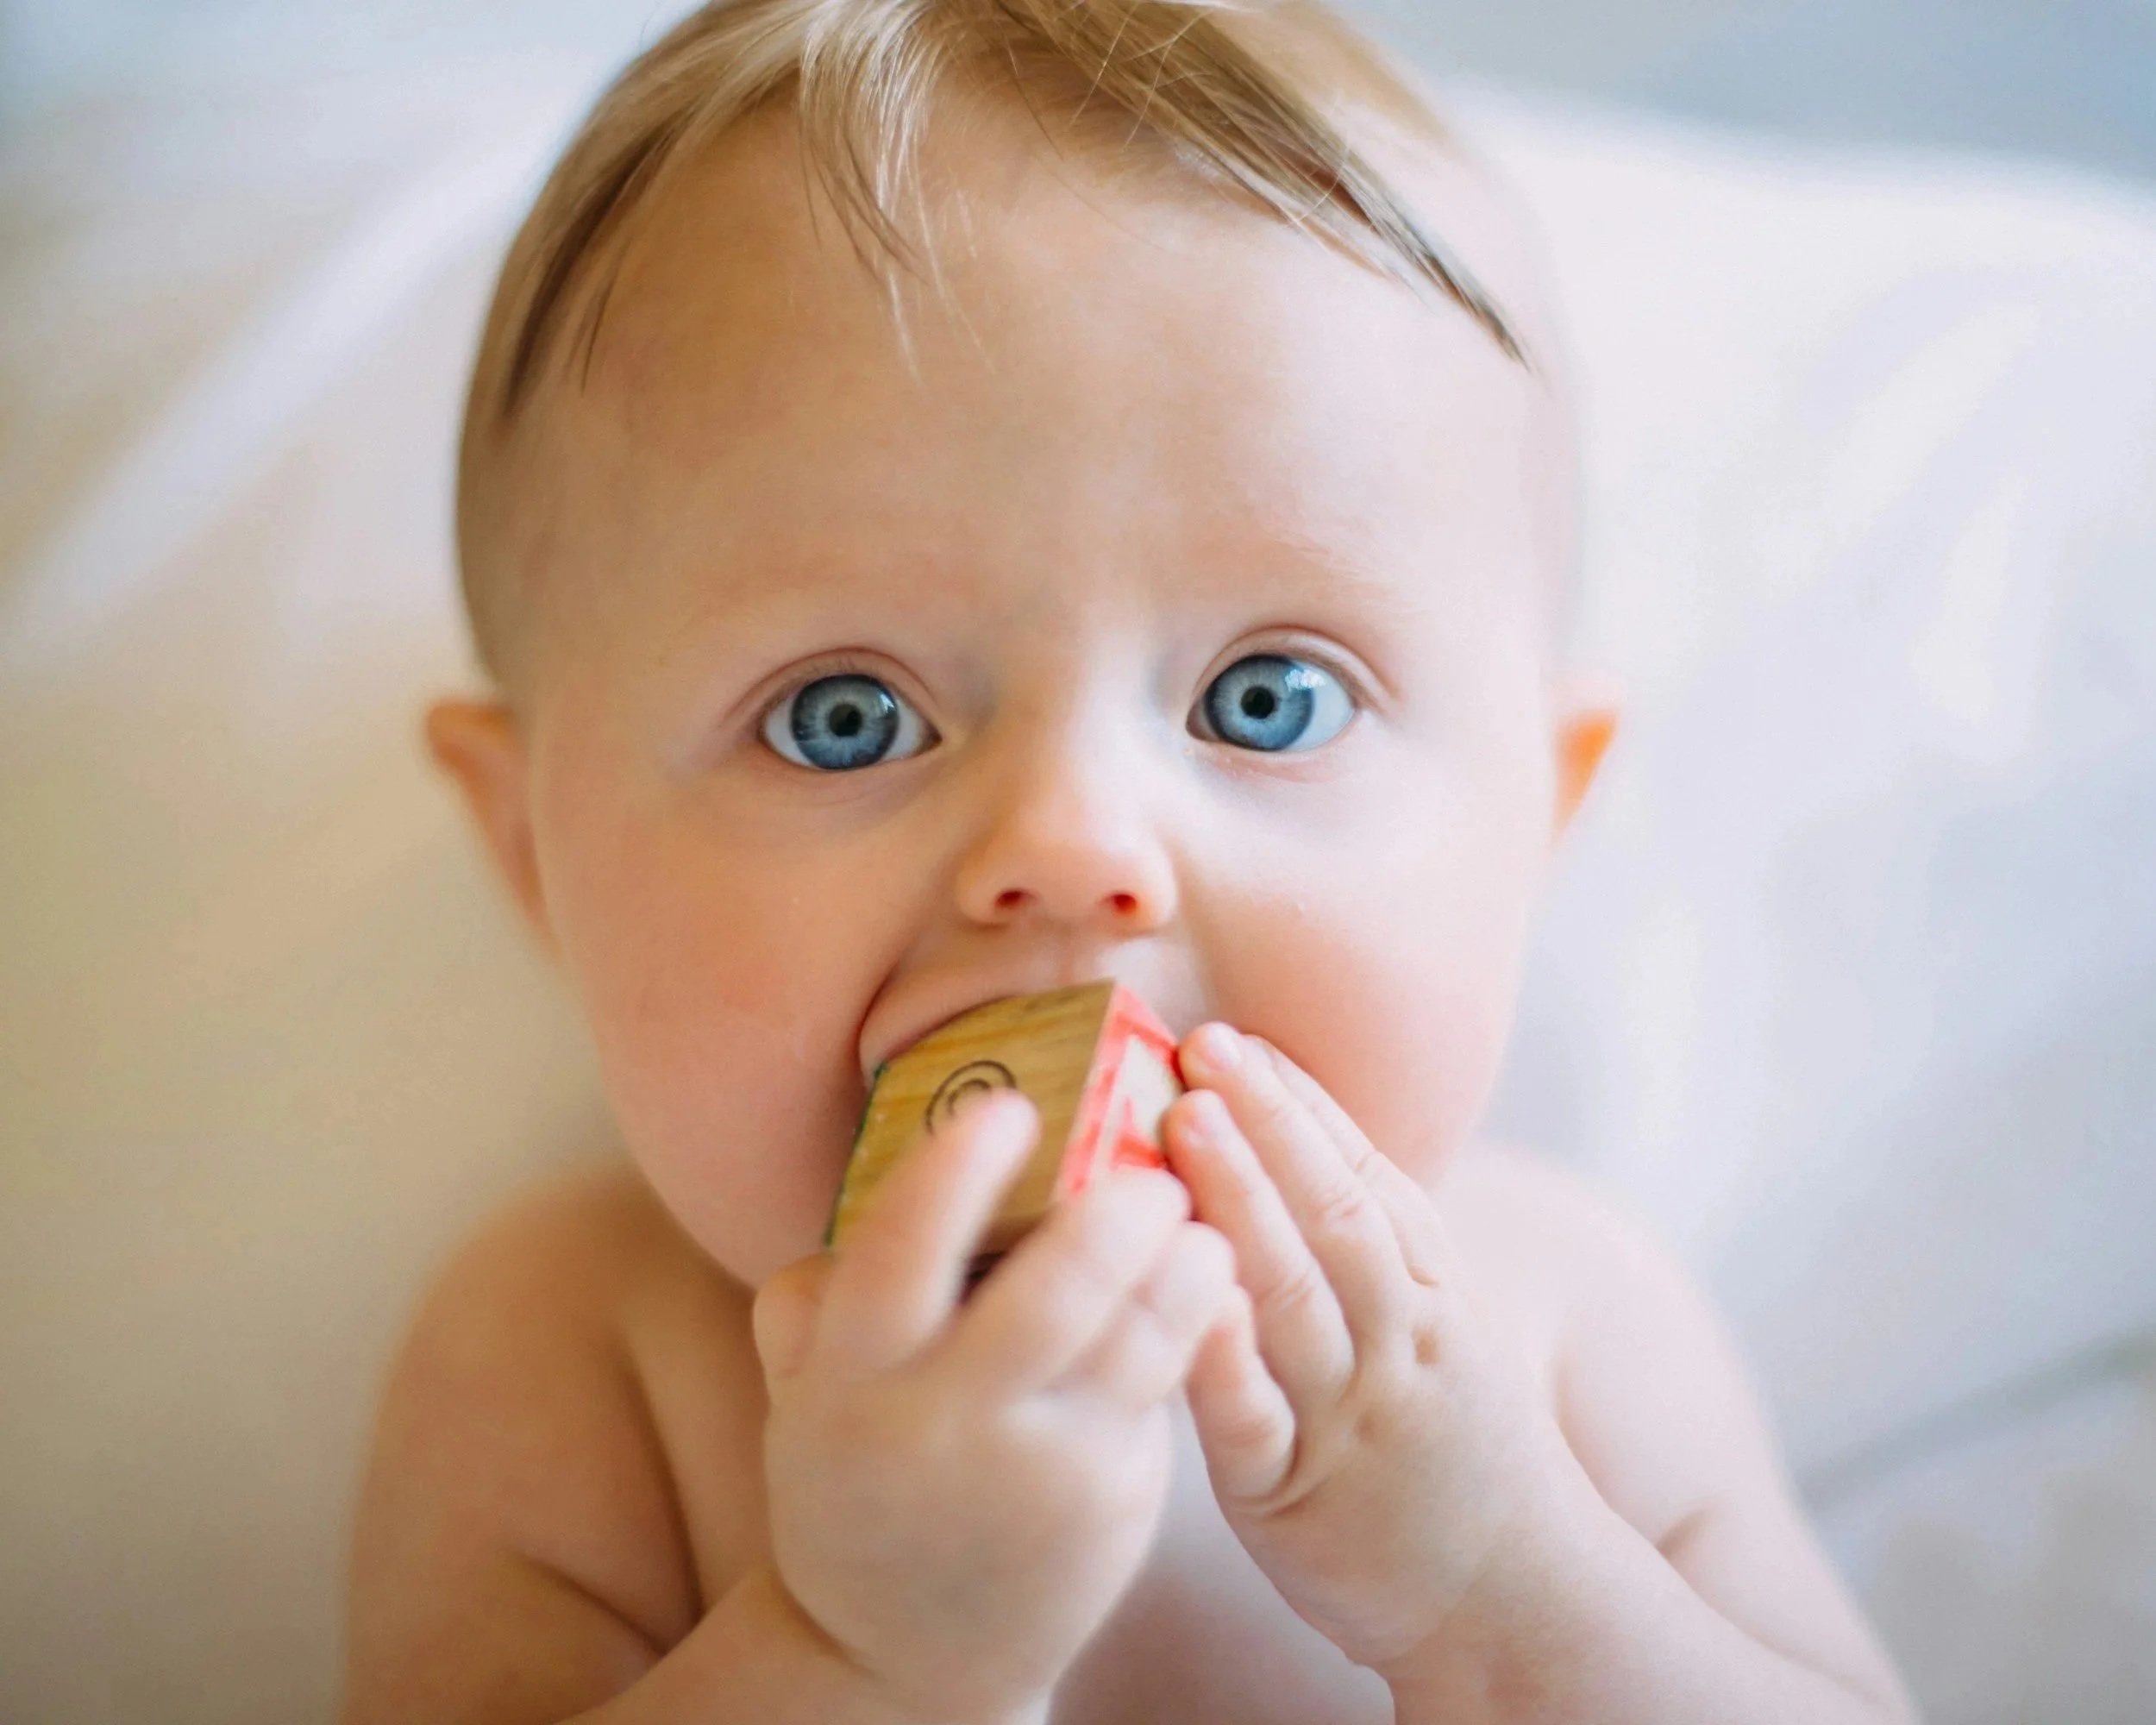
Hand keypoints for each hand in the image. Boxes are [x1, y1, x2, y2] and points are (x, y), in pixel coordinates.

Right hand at [752, 1089, 1237, 1724]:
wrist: (902, 1655)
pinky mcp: (1111, 1500)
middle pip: (1053, 1296)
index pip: (901, 1254)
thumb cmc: (860, 1481)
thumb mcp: (808, 1398)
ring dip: (1182, 1265)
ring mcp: (1039, 1470)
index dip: (956, 1174)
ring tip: (1198, 1218)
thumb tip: (864, 1189)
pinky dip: (1197, 1321)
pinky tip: (1210, 1279)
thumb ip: (817, 1301)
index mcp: (854, 1379)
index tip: (1008, 1109)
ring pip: (1136, 1341)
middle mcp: (947, 1424)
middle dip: (1115, 1216)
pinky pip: (1164, 1387)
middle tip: (1150, 1166)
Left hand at [1164, 1025, 1580, 1681]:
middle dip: (1269, 1124)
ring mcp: (1349, 1415)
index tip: (1244, 1038)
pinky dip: (1222, 1355)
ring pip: (1294, 1294)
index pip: (1368, 1178)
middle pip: (1335, 1215)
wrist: (1517, 1601)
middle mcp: (1397, 1340)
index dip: (1302, 1104)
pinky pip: (1254, 1418)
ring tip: (1186, 1122)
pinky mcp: (1294, 1493)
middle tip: (1204, 1046)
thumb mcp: (1441, 1330)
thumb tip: (1293, 1142)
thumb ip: (1374, 1248)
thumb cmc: (1452, 1447)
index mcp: (1430, 1293)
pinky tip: (1184, 1295)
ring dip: (1241, 1200)